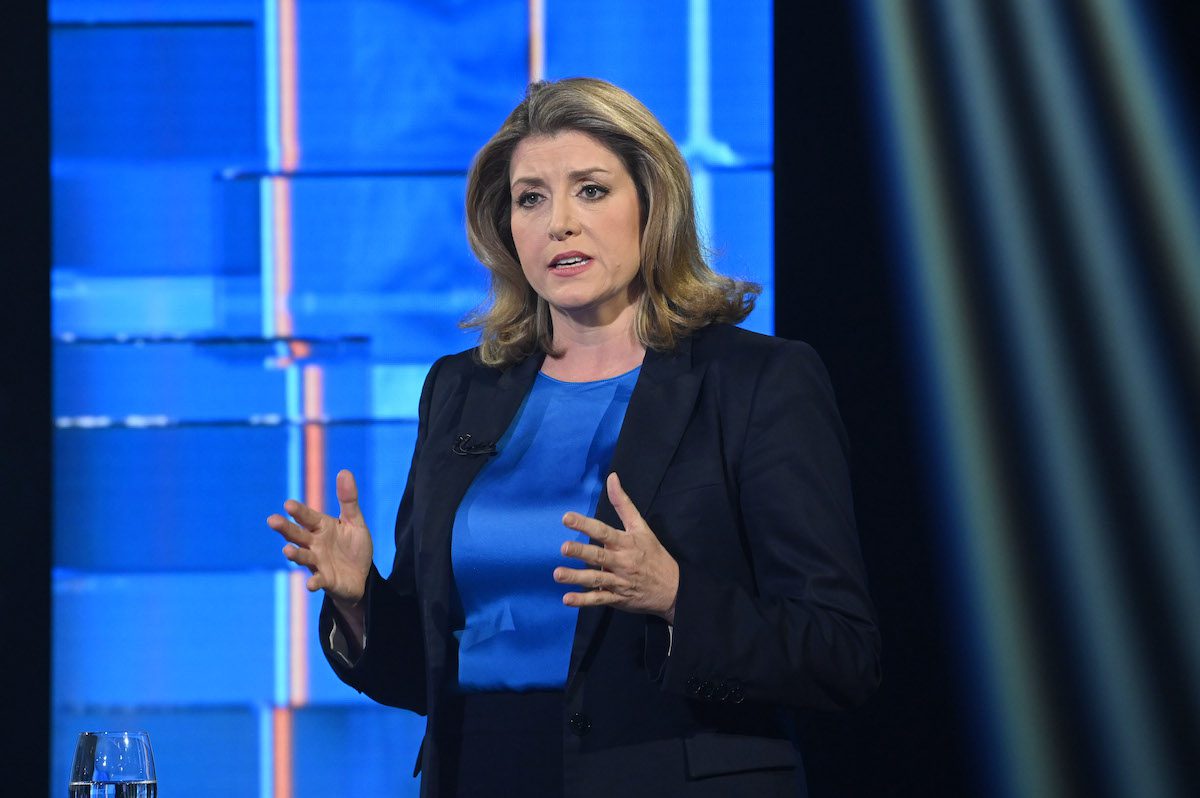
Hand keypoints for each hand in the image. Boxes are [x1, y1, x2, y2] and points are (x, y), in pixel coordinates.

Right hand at [267, 469, 373, 606]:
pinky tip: (311, 584)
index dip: (299, 511)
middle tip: (272, 520)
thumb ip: (348, 500)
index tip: (288, 504)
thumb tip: (344, 471)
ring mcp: (318, 563)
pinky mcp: (325, 580)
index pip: (308, 517)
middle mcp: (315, 544)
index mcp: (321, 527)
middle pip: (297, 535)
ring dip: (295, 554)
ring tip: (287, 550)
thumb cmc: (354, 546)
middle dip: (285, 528)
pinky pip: (317, 581)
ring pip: (303, 557)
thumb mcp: (354, 522)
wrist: (362, 575)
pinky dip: (313, 582)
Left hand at [555, 472, 678, 622]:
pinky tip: (567, 599)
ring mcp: (618, 581)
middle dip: (581, 552)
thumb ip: (623, 503)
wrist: (673, 588)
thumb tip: (612, 477)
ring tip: (558, 574)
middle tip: (564, 547)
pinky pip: (598, 599)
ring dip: (576, 577)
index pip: (604, 531)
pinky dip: (583, 600)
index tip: (566, 518)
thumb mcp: (641, 527)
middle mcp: (621, 562)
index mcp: (626, 543)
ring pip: (595, 579)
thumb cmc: (653, 554)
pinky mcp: (617, 598)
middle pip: (599, 556)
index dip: (586, 524)